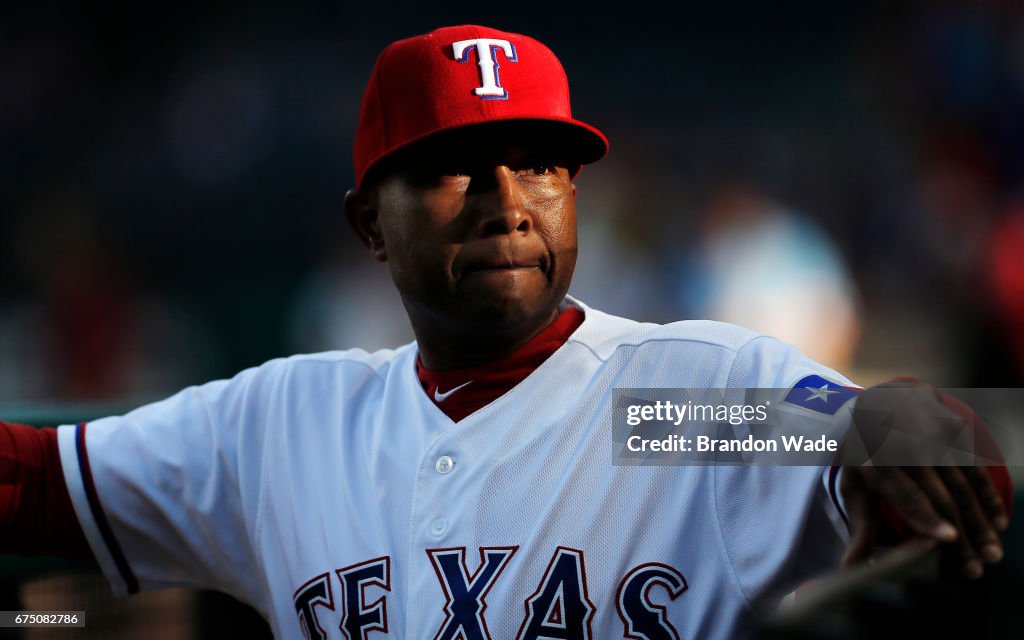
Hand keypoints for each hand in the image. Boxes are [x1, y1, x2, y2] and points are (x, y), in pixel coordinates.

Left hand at [839, 382, 1009, 578]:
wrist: (882, 403)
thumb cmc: (868, 457)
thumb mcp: (856, 486)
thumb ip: (860, 525)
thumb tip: (849, 567)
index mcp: (876, 460)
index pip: (904, 492)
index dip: (925, 515)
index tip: (947, 539)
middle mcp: (905, 445)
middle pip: (939, 496)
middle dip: (960, 535)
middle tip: (974, 571)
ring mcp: (933, 435)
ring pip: (963, 486)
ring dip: (980, 522)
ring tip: (991, 555)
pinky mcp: (955, 431)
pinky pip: (975, 469)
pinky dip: (988, 497)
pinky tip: (998, 523)